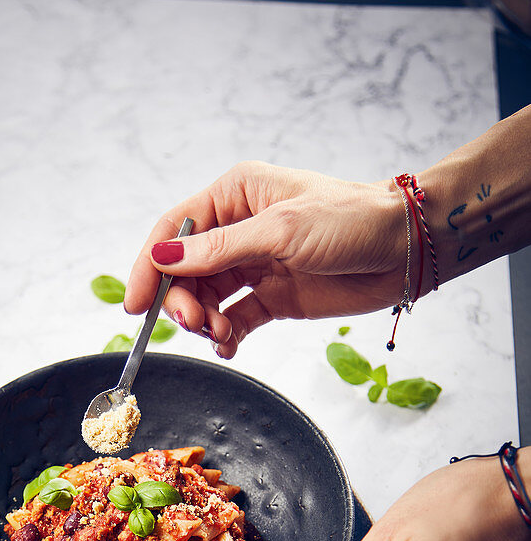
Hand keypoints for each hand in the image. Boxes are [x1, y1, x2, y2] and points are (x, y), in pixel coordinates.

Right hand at [124, 161, 408, 357]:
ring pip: (207, 298)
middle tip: (195, 323)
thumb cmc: (350, 221)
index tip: (135, 304)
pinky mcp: (274, 297)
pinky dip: (226, 336)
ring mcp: (255, 265)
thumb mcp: (279, 231)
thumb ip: (219, 250)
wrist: (405, 248)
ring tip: (222, 334)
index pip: (174, 232)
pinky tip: (230, 344)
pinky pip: (235, 319)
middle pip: (186, 271)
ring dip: (205, 322)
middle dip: (182, 301)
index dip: (149, 267)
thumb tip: (162, 258)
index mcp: (235, 196)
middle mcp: (239, 229)